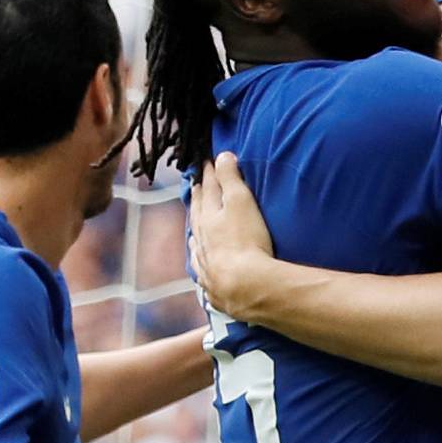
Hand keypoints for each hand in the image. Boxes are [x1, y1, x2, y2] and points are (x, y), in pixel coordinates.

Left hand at [190, 153, 274, 321]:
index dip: (210, 174)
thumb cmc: (246, 241)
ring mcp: (204, 261)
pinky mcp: (212, 283)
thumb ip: (230, 178)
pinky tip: (199, 258)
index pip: (209, 189)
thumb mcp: (241, 201)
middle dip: (199, 197)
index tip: (207, 162)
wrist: (244, 286)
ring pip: (196, 239)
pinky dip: (199, 257)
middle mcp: (202, 238)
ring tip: (195, 220)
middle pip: (198, 213)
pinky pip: (201, 265)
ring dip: (196, 227)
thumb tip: (221, 156)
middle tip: (197, 186)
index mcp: (208, 216)